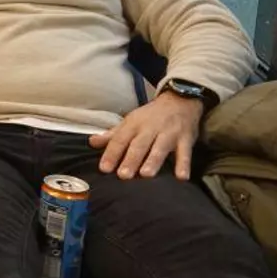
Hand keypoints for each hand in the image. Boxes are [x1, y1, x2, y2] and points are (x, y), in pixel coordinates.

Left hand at [90, 92, 204, 180]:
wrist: (180, 100)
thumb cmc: (151, 116)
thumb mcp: (130, 121)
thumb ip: (112, 134)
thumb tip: (91, 142)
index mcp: (134, 124)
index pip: (120, 140)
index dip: (111, 154)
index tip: (104, 168)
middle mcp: (150, 128)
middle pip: (139, 145)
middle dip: (131, 159)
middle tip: (123, 175)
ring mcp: (169, 133)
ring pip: (160, 148)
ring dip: (153, 161)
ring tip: (146, 174)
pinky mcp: (186, 139)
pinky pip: (185, 152)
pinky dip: (184, 164)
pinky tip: (181, 177)